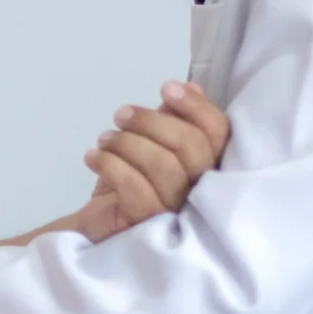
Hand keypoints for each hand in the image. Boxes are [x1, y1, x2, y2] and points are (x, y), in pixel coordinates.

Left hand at [70, 80, 230, 242]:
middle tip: (121, 115)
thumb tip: (192, 88)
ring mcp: (177, 212)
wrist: (99, 223)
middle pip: (190, 146)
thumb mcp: (152, 143)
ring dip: (127, 142)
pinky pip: (135, 188)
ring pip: (163, 165)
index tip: (166, 88)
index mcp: (209, 167)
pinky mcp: (149, 225)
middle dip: (152, 122)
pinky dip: (110, 164)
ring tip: (105, 139)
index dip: (195, 106)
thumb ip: (174, 119)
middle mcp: (202, 191)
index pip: (219, 132)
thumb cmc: (132, 181)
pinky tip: (93, 157)